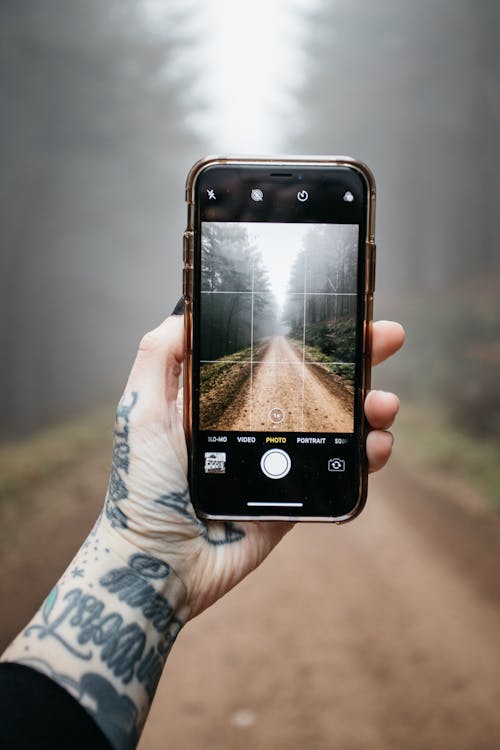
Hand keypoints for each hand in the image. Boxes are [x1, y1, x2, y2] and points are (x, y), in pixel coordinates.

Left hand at [103, 315, 403, 618]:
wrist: (159, 564)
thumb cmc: (141, 489)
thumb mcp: (141, 412)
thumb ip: (159, 358)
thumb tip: (185, 313)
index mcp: (223, 398)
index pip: (274, 354)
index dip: (308, 333)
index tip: (340, 313)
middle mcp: (256, 421)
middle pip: (315, 381)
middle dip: (356, 357)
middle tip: (386, 338)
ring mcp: (280, 459)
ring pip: (338, 422)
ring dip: (370, 405)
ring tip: (383, 402)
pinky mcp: (296, 494)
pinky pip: (341, 469)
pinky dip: (367, 454)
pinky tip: (376, 444)